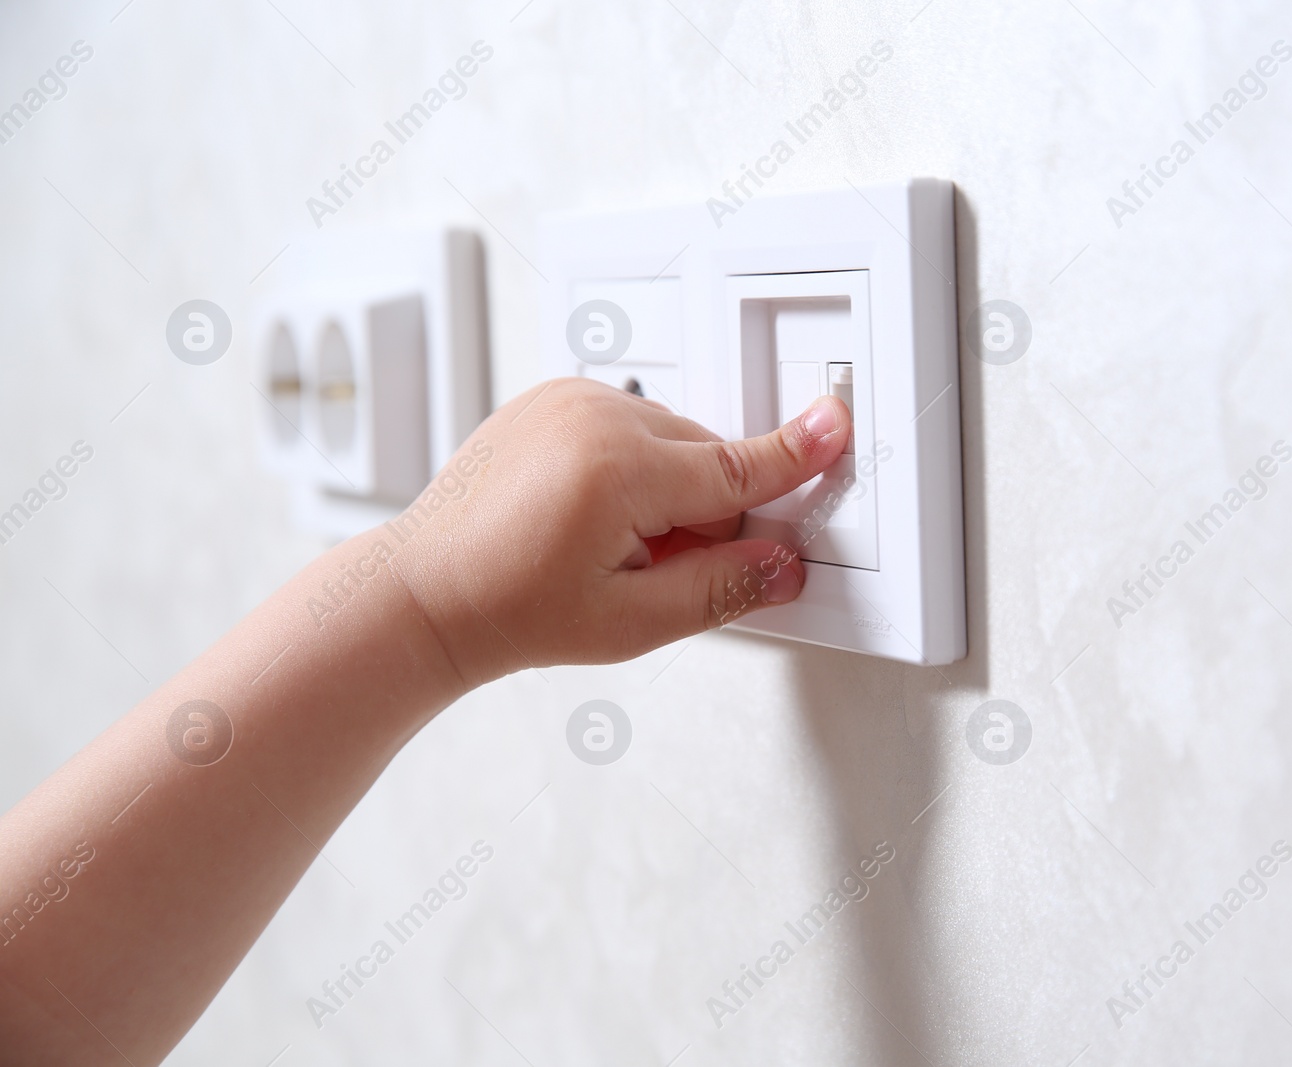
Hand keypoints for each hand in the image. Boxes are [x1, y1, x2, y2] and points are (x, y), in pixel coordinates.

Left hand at [390, 377, 851, 682]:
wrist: (426, 590)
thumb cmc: (507, 609)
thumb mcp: (628, 622)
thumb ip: (718, 590)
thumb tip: (782, 566)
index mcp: (616, 468)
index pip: (735, 471)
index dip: (794, 458)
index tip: (836, 425)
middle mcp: (594, 415)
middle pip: (709, 460)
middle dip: (703, 516)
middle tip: (645, 568)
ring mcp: (570, 398)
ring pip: (675, 440)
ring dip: (668, 490)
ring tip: (606, 541)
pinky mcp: (556, 395)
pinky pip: (634, 423)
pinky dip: (634, 466)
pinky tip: (589, 511)